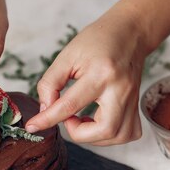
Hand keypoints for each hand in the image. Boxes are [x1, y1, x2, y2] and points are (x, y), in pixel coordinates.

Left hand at [25, 11, 147, 145]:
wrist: (129, 32)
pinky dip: (111, 136)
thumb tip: (45, 110)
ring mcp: (132, 99)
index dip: (47, 119)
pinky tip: (99, 123)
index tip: (33, 126)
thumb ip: (51, 83)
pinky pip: (129, 133)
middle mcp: (120, 90)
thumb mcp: (68, 55)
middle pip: (104, 130)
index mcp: (101, 74)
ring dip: (95, 137)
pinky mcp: (136, 105)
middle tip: (69, 119)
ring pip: (118, 136)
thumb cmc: (98, 40)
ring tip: (83, 121)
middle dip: (80, 134)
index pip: (70, 106)